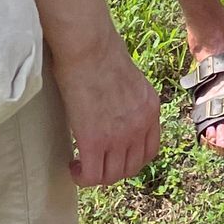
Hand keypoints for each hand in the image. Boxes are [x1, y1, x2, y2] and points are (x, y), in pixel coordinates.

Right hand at [52, 34, 161, 187]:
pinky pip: (91, 175)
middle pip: (131, 168)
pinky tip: (73, 166)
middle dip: (113, 170)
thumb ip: (129, 100)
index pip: (150, 150)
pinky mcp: (94, 141)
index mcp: (151, 109)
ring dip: (95, 175)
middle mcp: (140, 125)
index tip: (115, 157)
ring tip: (80, 166)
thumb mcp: (130, 79)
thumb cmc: (101, 51)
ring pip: (111, 176)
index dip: (131, 160)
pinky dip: (81, 176)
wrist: (88, 47)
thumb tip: (115, 107)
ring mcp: (119, 136)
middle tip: (95, 163)